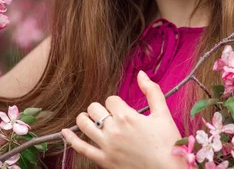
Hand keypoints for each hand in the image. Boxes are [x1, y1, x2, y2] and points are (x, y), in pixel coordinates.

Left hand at [62, 70, 185, 168]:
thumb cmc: (168, 143)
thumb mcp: (163, 114)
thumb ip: (152, 91)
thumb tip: (141, 73)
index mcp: (127, 116)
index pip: (111, 99)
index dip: (117, 102)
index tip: (124, 110)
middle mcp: (113, 130)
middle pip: (95, 109)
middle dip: (101, 109)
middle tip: (110, 115)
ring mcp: (106, 146)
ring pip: (84, 124)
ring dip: (85, 118)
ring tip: (89, 118)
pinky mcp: (103, 161)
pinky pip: (81, 148)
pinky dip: (71, 139)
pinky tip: (65, 132)